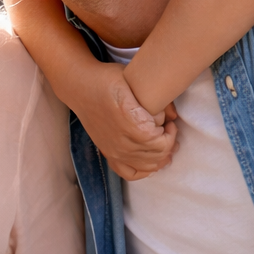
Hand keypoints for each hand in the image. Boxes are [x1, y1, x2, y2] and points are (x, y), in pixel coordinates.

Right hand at [72, 62, 177, 179]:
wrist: (79, 87)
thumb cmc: (107, 80)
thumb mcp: (134, 81)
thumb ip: (157, 100)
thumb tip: (173, 117)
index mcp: (130, 124)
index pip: (161, 144)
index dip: (170, 135)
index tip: (169, 123)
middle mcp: (121, 142)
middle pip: (156, 156)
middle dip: (168, 144)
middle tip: (168, 130)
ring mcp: (113, 150)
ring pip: (147, 166)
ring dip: (159, 156)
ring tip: (161, 142)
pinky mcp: (107, 153)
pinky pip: (129, 173)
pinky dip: (143, 170)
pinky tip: (149, 160)